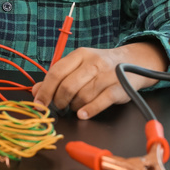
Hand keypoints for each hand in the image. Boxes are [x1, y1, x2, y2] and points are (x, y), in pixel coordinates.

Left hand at [30, 41, 168, 118]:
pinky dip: (90, 110)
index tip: (38, 103)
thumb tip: (36, 90)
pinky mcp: (119, 87)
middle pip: (68, 86)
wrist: (133, 62)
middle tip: (60, 106)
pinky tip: (83, 114)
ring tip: (76, 107)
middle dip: (60, 101)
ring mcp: (107, 75)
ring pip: (83, 96)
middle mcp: (93, 62)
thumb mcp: (78, 66)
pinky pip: (101, 101)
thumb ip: (57, 77)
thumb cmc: (100, 67)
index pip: (56, 72)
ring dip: (75, 107)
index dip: (45, 90)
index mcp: (80, 55)